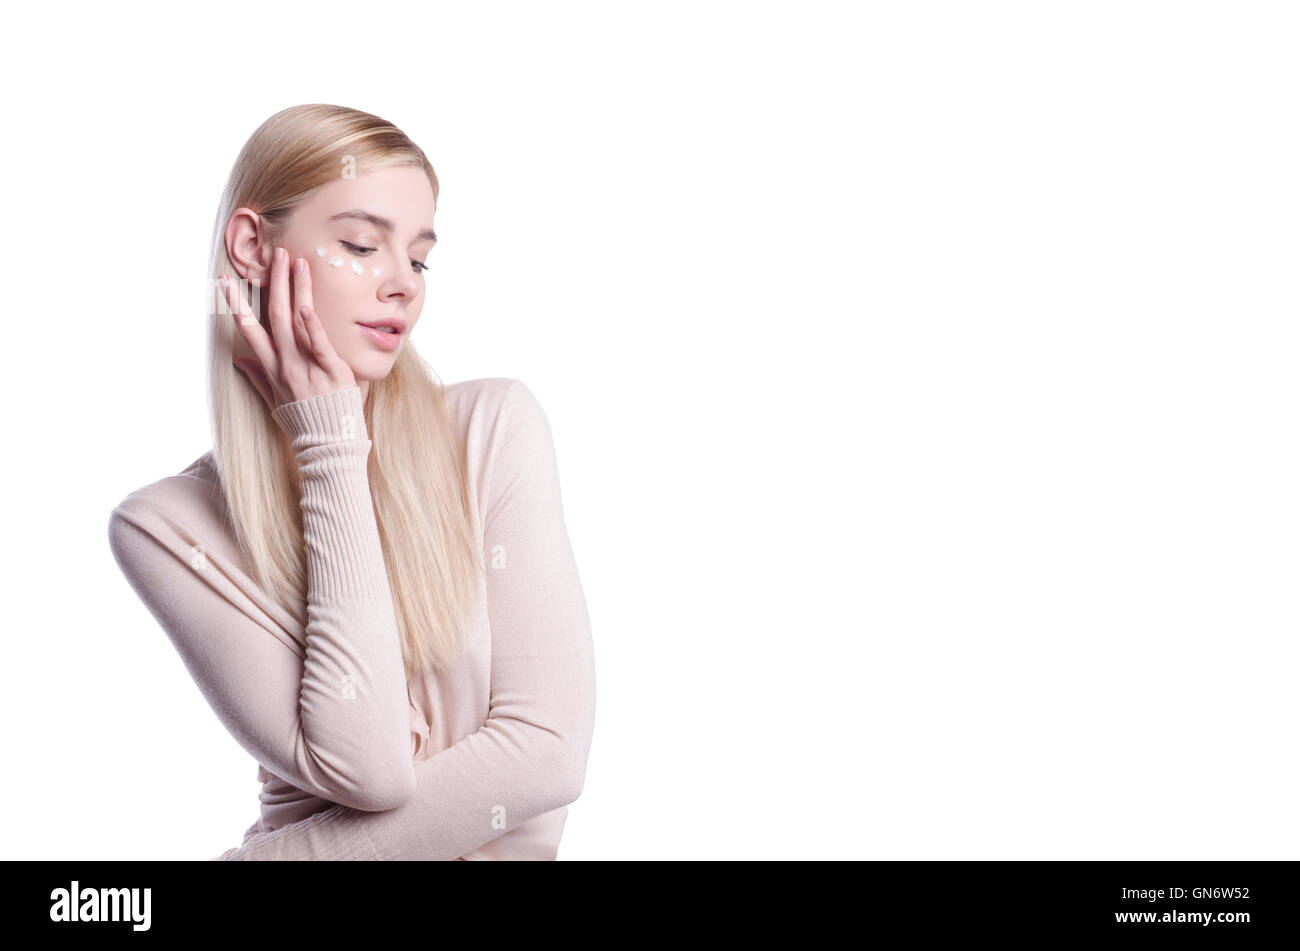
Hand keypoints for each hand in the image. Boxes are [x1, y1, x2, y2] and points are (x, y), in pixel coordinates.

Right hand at [219, 246, 356, 410]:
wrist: (329, 445)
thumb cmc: (305, 423)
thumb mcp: (275, 401)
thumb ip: (257, 377)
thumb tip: (238, 359)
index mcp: (272, 369)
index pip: (249, 329)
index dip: (236, 304)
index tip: (225, 281)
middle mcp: (285, 364)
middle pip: (273, 316)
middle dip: (273, 283)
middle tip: (274, 253)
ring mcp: (307, 367)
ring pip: (295, 321)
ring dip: (295, 289)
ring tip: (295, 261)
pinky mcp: (330, 371)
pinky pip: (318, 344)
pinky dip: (311, 324)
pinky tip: (305, 304)